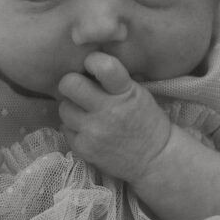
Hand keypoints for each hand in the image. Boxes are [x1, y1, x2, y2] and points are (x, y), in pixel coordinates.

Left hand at [58, 52, 170, 182]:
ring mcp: (94, 132)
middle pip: (70, 84)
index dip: (92, 61)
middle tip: (78, 89)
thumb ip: (113, 79)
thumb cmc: (145, 120)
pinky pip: (65, 129)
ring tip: (85, 111)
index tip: (91, 65)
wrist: (155, 159)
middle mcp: (108, 111)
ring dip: (72, 107)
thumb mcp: (137, 93)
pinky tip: (87, 129)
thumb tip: (85, 64)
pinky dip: (73, 127)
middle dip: (71, 83)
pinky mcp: (84, 149)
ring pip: (64, 107)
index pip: (103, 66)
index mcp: (125, 92)